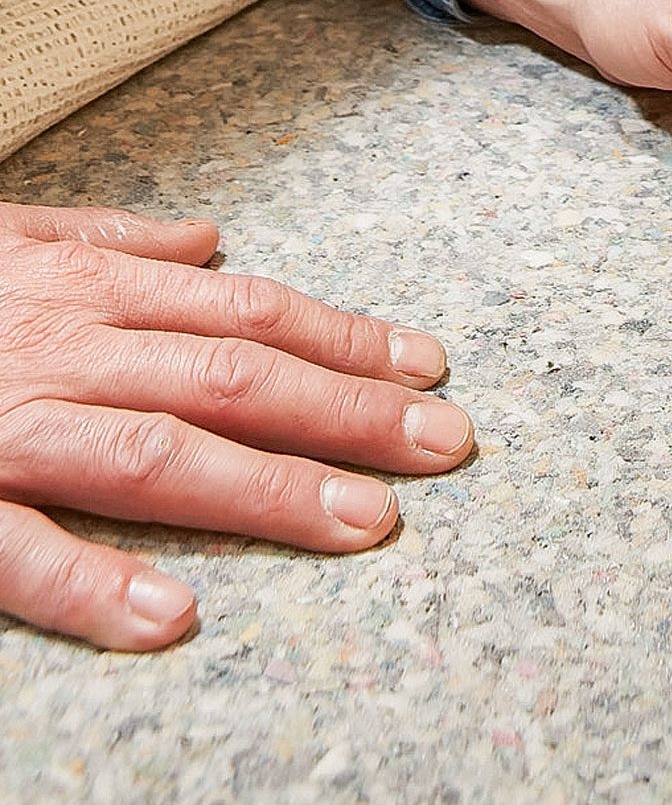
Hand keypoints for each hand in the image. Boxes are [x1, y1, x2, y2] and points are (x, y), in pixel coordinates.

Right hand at [0, 203, 473, 650]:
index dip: (345, 336)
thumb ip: (104, 234)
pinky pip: (10, 545)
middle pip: (231, 373)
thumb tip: (210, 238)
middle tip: (447, 444)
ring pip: (152, 449)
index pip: (246, 308)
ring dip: (267, 487)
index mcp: (78, 285)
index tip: (430, 364)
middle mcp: (56, 344)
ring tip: (366, 525)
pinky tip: (173, 617)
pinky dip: (89, 581)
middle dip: (349, 409)